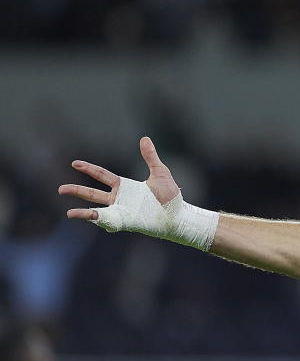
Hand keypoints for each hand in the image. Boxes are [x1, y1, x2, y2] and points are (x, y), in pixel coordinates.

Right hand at [57, 137, 179, 220]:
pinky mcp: (126, 221)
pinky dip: (98, 220)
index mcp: (125, 186)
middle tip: (60, 189)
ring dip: (83, 212)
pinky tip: (89, 219)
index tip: (74, 163)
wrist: (178, 214)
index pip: (102, 175)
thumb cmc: (170, 196)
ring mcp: (121, 211)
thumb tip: (145, 138)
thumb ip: (150, 157)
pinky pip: (109, 221)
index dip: (88, 168)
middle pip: (93, 193)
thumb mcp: (159, 172)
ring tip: (69, 214)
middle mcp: (119, 199)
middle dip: (77, 190)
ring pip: (96, 210)